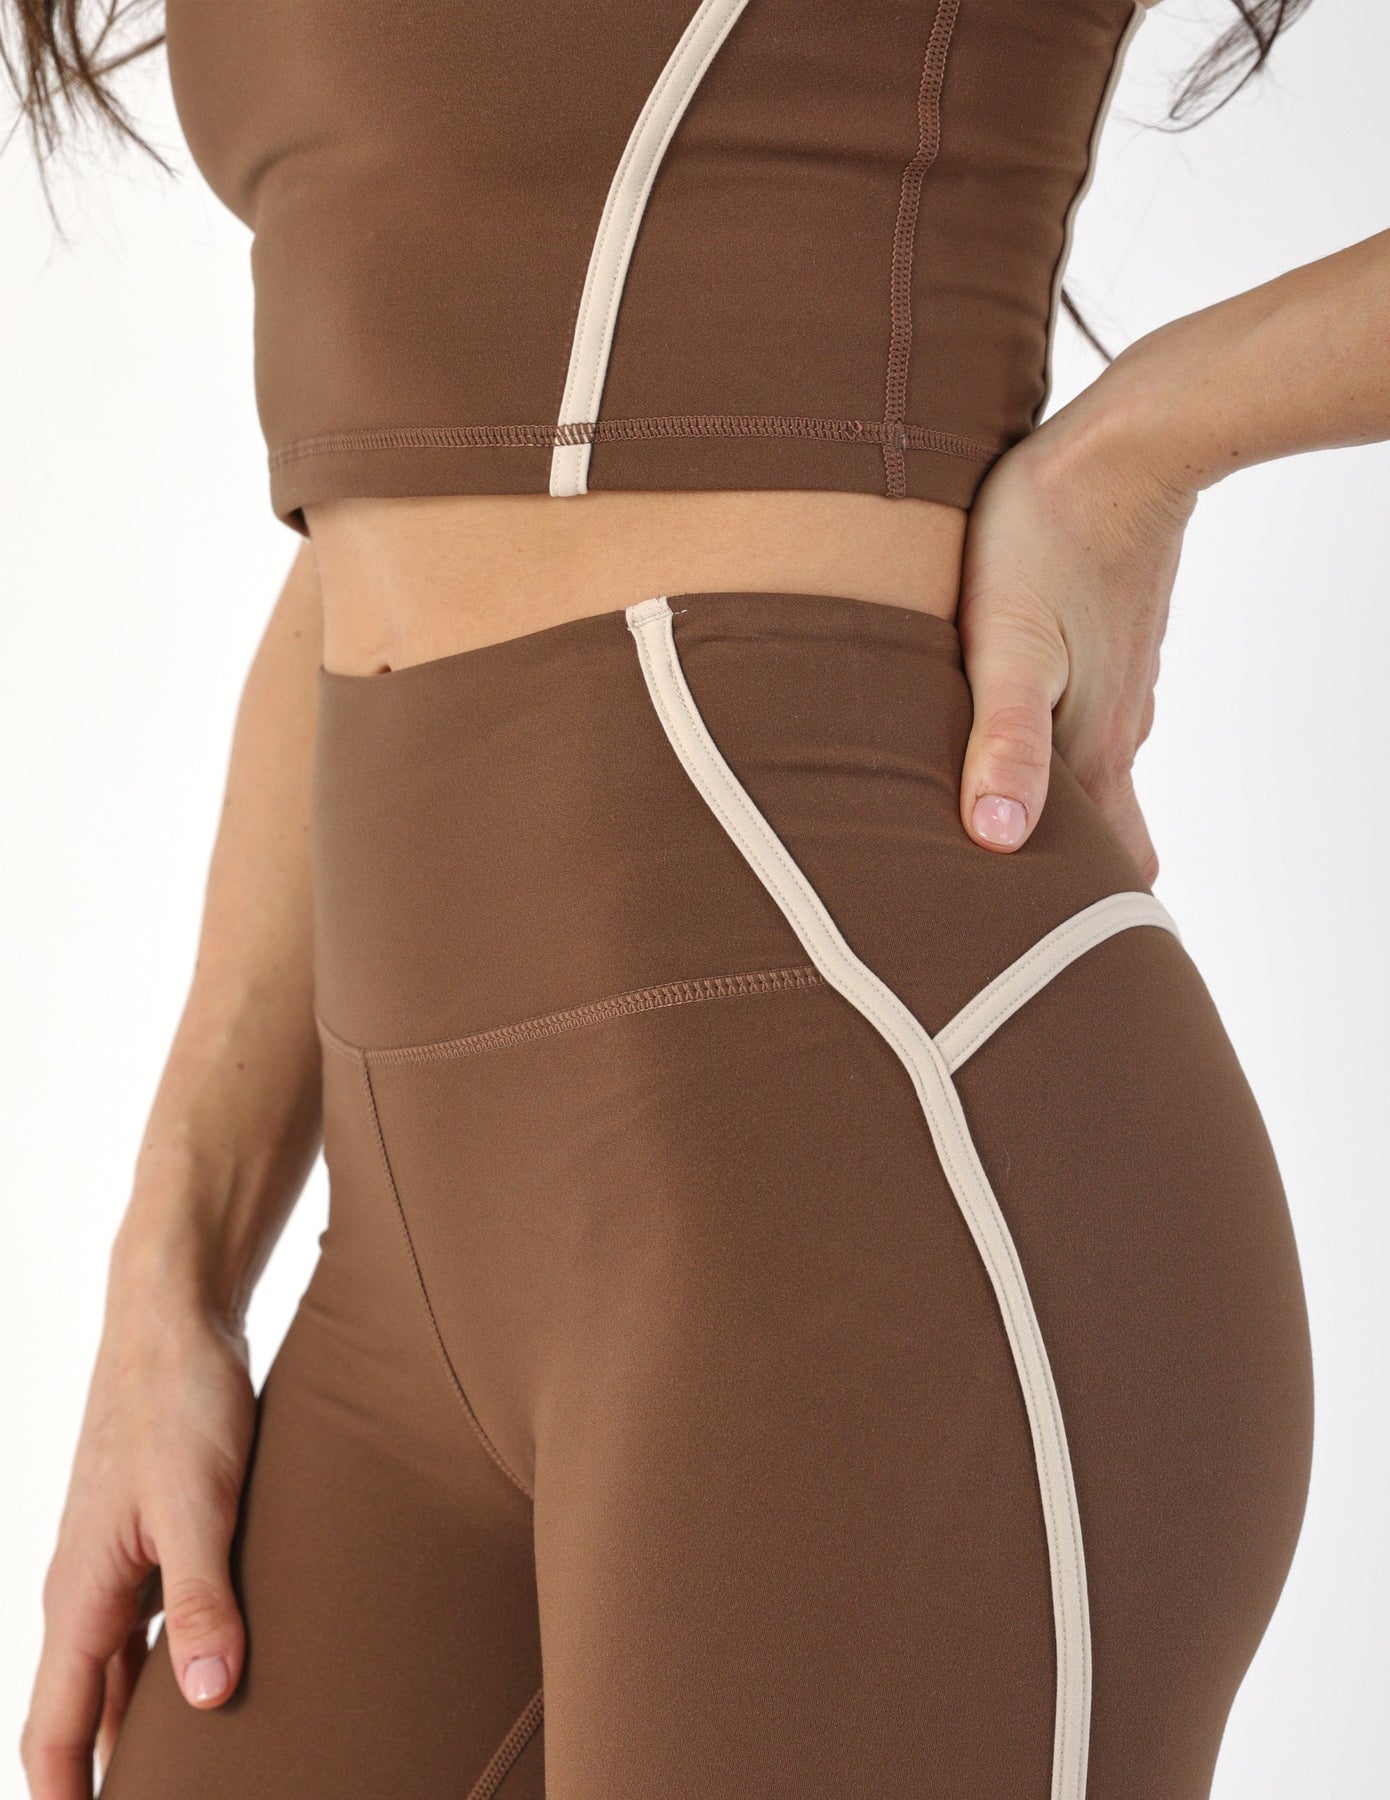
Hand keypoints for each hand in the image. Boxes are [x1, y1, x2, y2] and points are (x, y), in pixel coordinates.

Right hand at [22, 1275, 255, 1798]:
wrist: (175, 1317)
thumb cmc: (183, 1402)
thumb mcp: (200, 1503)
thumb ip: (203, 1600)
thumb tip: (209, 1701)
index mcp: (81, 1595)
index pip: (55, 1730)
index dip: (69, 1799)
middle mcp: (86, 1589)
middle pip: (84, 1712)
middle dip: (106, 1775)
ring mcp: (116, 1561)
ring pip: (117, 1672)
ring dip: (140, 1726)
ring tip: (184, 1776)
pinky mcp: (150, 1534)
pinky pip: (146, 1627)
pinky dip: (168, 1668)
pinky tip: (211, 1681)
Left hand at [956, 346, 1199, 882]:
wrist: (1127, 443)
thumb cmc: (1047, 539)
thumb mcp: (1007, 648)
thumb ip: (1003, 744)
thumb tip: (998, 838)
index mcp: (1095, 749)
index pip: (1111, 871)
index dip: (1083, 918)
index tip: (1044, 955)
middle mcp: (1116, 728)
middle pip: (1105, 834)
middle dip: (1069, 879)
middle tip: (1015, 915)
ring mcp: (1119, 684)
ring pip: (1093, 775)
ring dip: (1055, 811)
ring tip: (999, 835)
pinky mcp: (1107, 642)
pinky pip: (1086, 718)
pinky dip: (1054, 751)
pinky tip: (1014, 737)